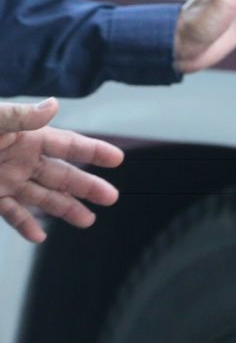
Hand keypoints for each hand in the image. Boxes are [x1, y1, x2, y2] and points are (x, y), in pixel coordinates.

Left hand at [0, 99, 124, 242]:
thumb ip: (20, 116)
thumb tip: (54, 106)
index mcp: (25, 136)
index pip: (68, 144)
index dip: (93, 151)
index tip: (117, 160)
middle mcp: (19, 159)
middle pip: (61, 175)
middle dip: (87, 186)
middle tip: (112, 198)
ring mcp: (4, 179)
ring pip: (42, 197)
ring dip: (65, 209)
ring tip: (88, 221)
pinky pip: (10, 213)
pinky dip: (25, 225)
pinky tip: (40, 236)